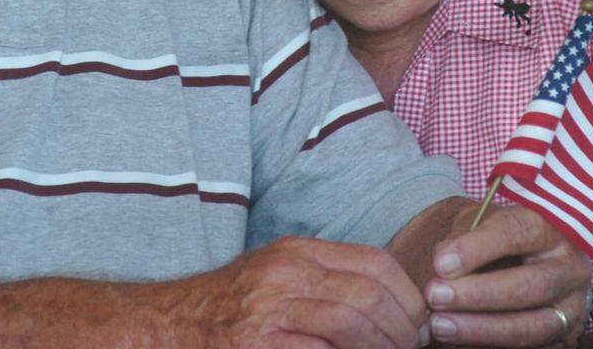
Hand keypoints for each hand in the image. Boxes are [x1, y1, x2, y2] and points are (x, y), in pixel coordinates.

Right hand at [190, 235, 430, 348]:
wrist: (171, 324)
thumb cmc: (233, 305)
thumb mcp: (278, 275)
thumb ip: (327, 279)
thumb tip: (391, 304)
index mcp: (297, 252)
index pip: (373, 262)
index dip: (408, 295)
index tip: (421, 320)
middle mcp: (286, 274)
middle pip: (370, 295)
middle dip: (404, 329)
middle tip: (413, 347)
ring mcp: (271, 311)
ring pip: (352, 324)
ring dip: (383, 348)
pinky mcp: (260, 345)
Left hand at [423, 204, 590, 347]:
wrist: (510, 261)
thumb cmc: (488, 238)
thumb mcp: (476, 221)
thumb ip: (461, 235)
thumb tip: (442, 263)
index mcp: (548, 227)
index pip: (517, 232)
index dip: (478, 248)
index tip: (441, 263)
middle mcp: (569, 267)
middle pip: (531, 285)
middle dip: (479, 294)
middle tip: (435, 296)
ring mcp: (571, 307)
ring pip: (532, 326)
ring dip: (482, 329)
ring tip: (440, 325)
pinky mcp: (564, 339)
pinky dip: (491, 347)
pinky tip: (459, 342)